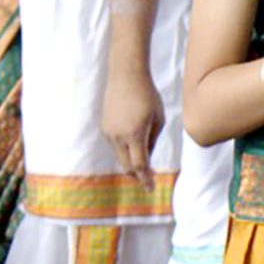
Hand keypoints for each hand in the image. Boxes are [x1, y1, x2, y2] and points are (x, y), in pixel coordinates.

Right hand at [101, 64, 165, 188]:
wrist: (126, 75)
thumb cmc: (147, 94)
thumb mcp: (158, 118)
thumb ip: (153, 139)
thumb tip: (147, 154)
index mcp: (134, 135)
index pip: (139, 165)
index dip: (145, 179)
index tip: (150, 188)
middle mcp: (118, 136)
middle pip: (126, 165)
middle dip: (136, 174)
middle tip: (146, 178)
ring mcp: (108, 131)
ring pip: (119, 155)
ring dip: (130, 160)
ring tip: (142, 161)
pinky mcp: (104, 126)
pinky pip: (115, 144)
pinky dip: (124, 149)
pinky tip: (132, 143)